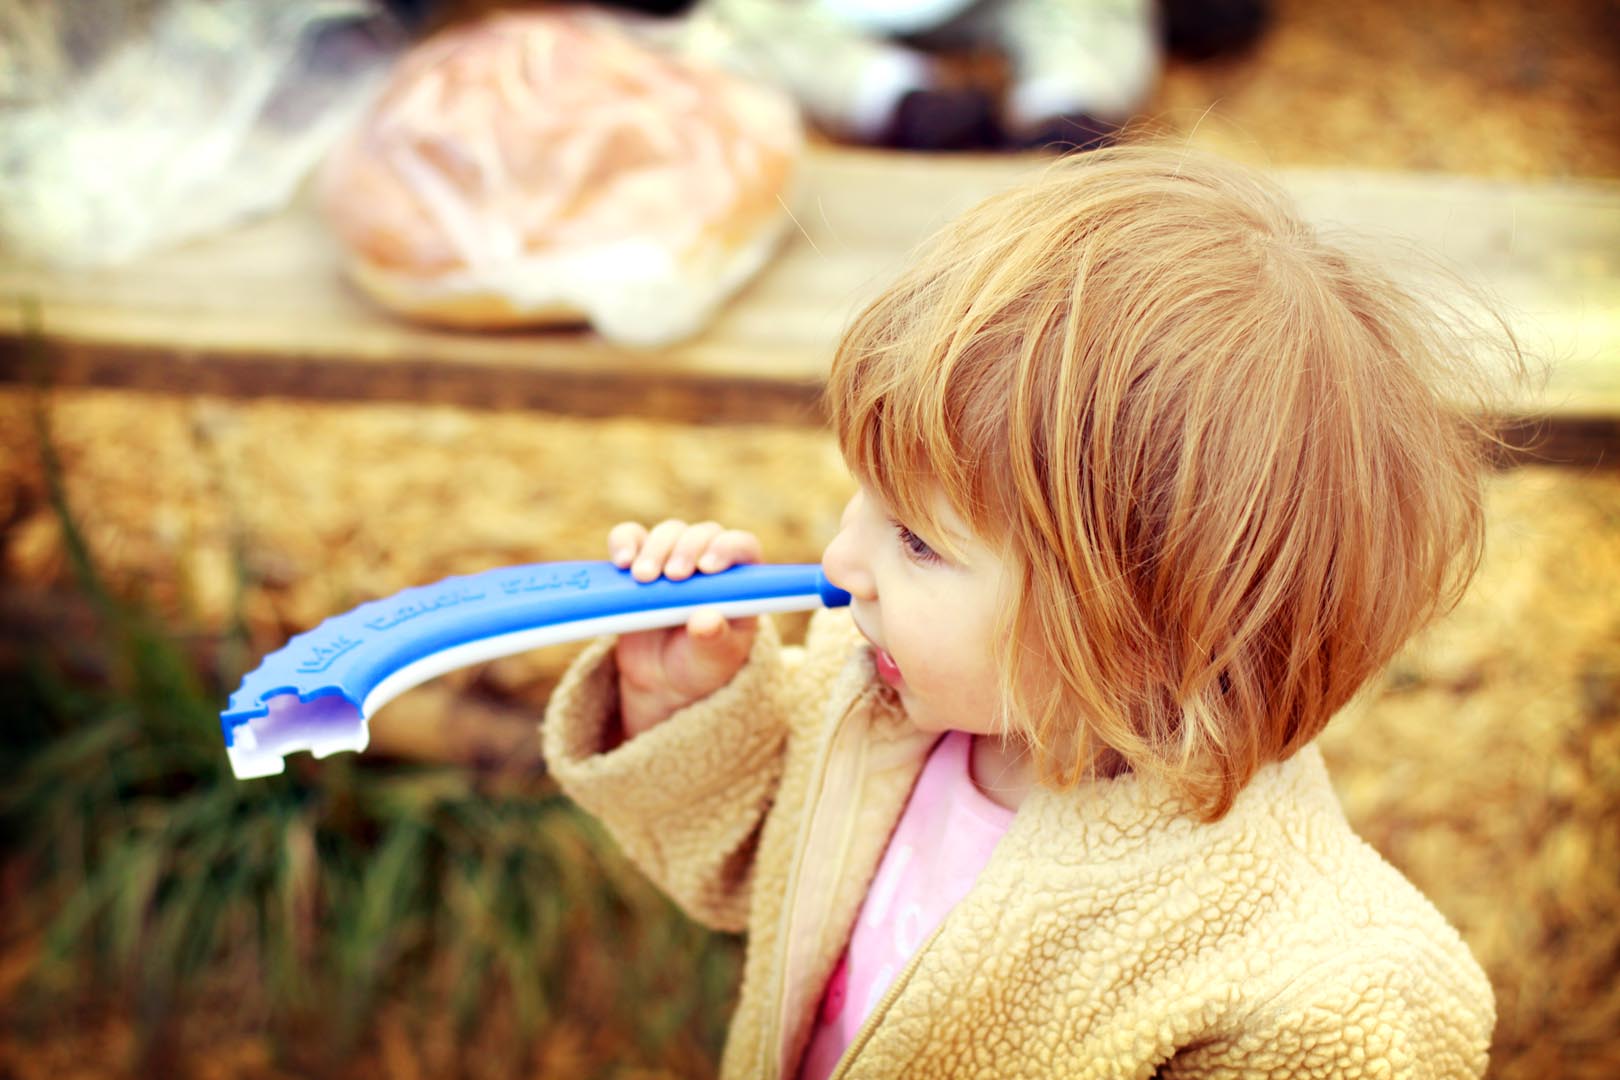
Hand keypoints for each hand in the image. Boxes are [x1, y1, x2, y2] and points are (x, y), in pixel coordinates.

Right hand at [607, 519, 763, 741]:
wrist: (664, 676)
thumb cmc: (701, 663)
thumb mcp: (713, 659)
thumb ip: (714, 639)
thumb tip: (707, 620)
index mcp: (739, 578)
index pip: (742, 547)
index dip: (727, 549)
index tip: (707, 568)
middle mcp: (709, 559)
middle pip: (702, 534)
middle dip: (686, 550)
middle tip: (673, 577)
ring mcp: (673, 556)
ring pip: (668, 532)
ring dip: (655, 550)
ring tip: (643, 578)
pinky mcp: (640, 560)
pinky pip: (630, 538)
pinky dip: (624, 542)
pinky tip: (622, 562)